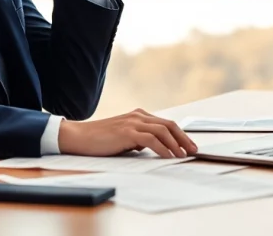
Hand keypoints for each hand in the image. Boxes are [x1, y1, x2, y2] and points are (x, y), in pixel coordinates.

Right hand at [57, 109, 197, 157]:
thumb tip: (149, 147)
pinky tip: (168, 156)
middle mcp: (138, 116)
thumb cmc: (99, 140)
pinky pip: (151, 139)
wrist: (78, 137)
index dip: (180, 134)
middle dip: (184, 138)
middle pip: (169, 124)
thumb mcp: (123, 138)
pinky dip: (163, 148)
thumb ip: (137, 139)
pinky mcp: (127, 132)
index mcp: (138, 115)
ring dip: (176, 144)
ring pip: (163, 130)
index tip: (189, 146)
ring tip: (183, 155)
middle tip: (193, 150)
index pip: (166, 123)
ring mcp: (133, 122)